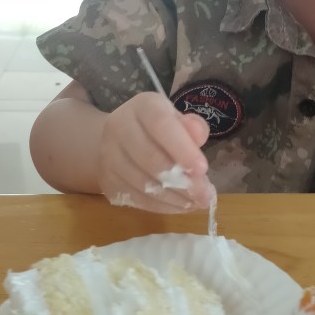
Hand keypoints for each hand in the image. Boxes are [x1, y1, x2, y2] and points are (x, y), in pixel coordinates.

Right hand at [98, 92, 212, 212]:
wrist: (115, 141)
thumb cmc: (157, 128)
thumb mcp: (177, 119)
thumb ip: (192, 126)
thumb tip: (199, 136)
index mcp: (142, 107)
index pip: (160, 125)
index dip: (182, 148)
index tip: (203, 168)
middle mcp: (119, 128)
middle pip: (150, 158)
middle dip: (182, 181)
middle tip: (206, 195)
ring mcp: (109, 157)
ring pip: (143, 184)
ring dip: (175, 197)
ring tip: (197, 202)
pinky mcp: (108, 182)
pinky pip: (137, 199)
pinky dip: (163, 206)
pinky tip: (181, 206)